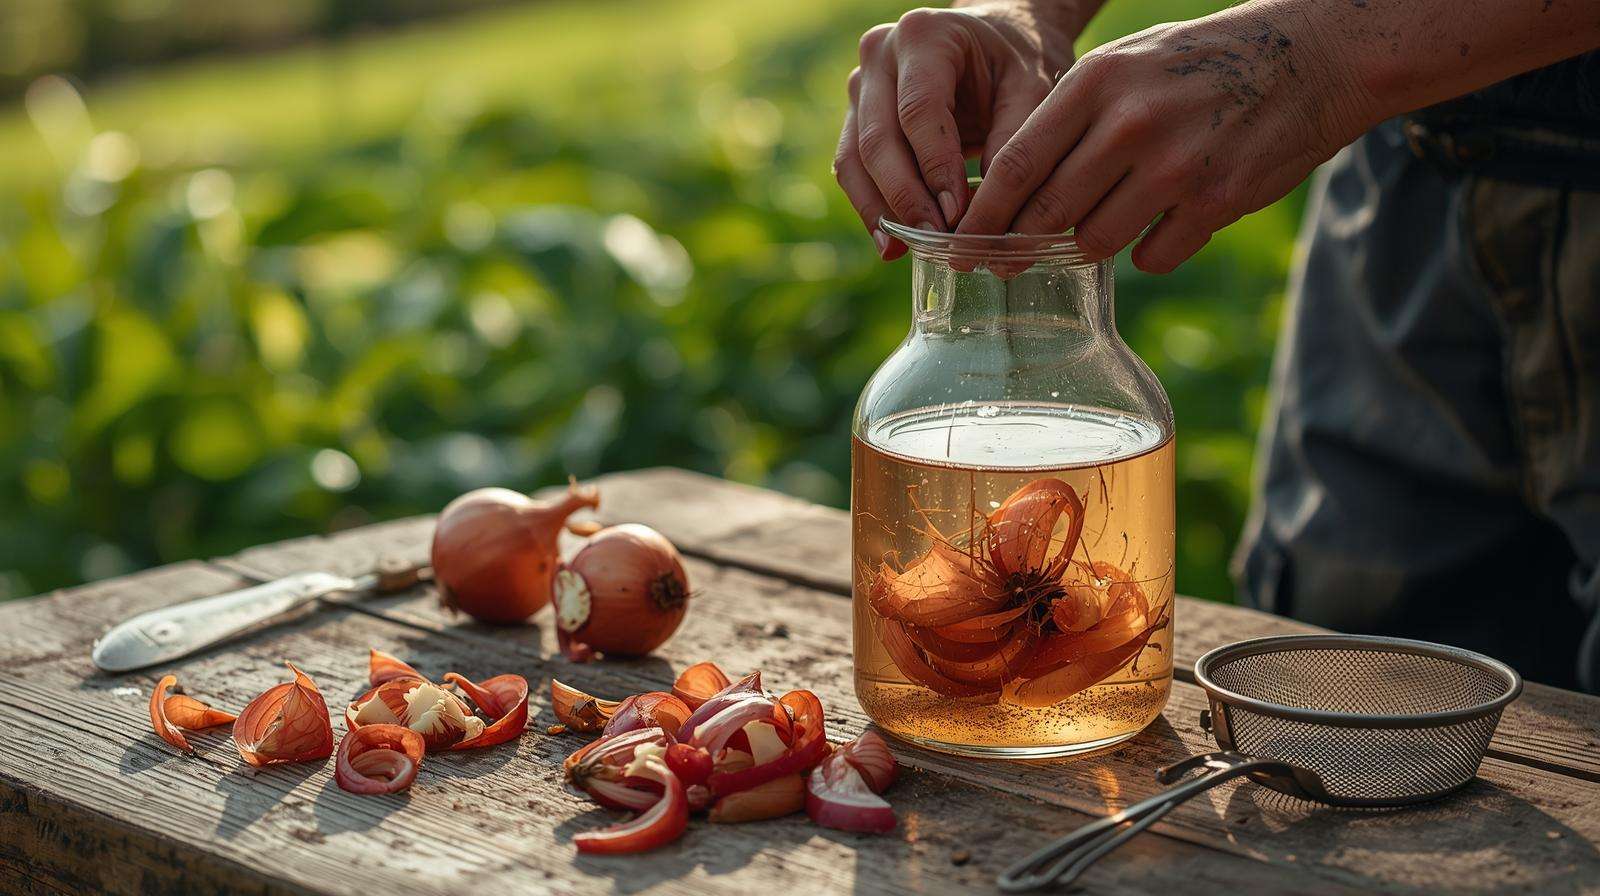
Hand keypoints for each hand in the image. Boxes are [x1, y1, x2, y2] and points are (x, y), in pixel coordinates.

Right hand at [834, 3, 1076, 258]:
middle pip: (878, 139)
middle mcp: (879, 55)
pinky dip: (871, 207)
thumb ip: (1011, 142)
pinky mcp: (855, 116)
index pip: (919, 112)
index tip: (957, 215)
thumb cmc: (1016, 61)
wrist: (993, 40)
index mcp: (924, 35)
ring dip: (879, 210)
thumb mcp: (1031, 89)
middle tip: (933, 240)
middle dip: (904, 198)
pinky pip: (851, 168)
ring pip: (854, 159)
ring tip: (903, 251)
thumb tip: (987, 213)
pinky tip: (890, 244)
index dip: (934, 168)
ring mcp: (860, 85)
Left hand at [960, 8, 1372, 271]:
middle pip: (1046, 213)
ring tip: (1105, 221)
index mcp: (1096, 84)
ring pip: (1094, 243)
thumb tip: (1010, 195)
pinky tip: (1165, 222)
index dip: (981, 217)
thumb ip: (1069, 121)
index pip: (1016, 167)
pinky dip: (1149, 250)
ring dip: (1088, 245)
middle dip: (1016, 248)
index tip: (958, 247)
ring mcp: (1175, 166)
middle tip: (1001, 266)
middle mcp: (1130, 124)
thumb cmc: (1199, 64)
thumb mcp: (1125, 65)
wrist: (1311, 55)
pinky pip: (1152, 257)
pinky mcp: (1216, 201)